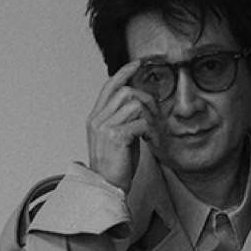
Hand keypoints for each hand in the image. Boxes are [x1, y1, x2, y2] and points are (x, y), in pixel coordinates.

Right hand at [86, 61, 156, 193]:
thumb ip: (121, 120)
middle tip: (154, 114)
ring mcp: (105, 127)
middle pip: (126, 92)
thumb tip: (138, 106)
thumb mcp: (114, 137)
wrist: (106, 187)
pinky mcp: (116, 136)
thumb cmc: (114, 166)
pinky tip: (151, 141)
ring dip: (149, 116)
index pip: (109, 86)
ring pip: (134, 104)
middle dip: (145, 99)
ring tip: (151, 131)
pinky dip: (151, 130)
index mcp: (95, 118)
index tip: (137, 63)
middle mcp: (97, 119)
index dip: (124, 72)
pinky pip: (141, 122)